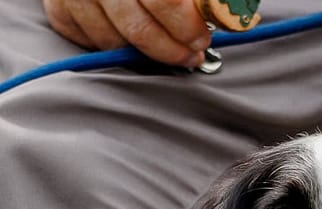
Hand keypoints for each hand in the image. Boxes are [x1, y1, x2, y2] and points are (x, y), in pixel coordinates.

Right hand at [43, 0, 211, 66]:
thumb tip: (228, 10)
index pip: (162, 0)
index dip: (186, 24)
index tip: (202, 37)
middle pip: (138, 27)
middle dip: (170, 49)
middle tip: (190, 54)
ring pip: (113, 40)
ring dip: (143, 52)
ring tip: (166, 48)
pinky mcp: (58, 6)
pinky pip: (87, 39)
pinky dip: (111, 44)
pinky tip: (129, 37)